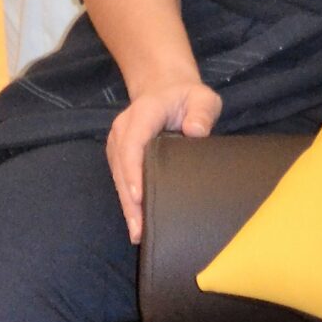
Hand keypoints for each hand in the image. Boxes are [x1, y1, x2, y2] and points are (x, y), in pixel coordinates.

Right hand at [105, 74, 221, 241]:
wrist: (166, 89)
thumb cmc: (187, 97)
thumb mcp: (203, 98)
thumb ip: (202, 112)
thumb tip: (195, 132)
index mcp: (143, 113)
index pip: (133, 142)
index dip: (133, 170)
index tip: (138, 195)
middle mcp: (124, 128)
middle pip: (122, 166)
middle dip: (129, 199)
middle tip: (138, 229)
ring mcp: (119, 142)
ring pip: (118, 176)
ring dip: (127, 205)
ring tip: (137, 232)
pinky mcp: (120, 154)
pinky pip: (121, 178)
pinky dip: (128, 200)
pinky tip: (136, 221)